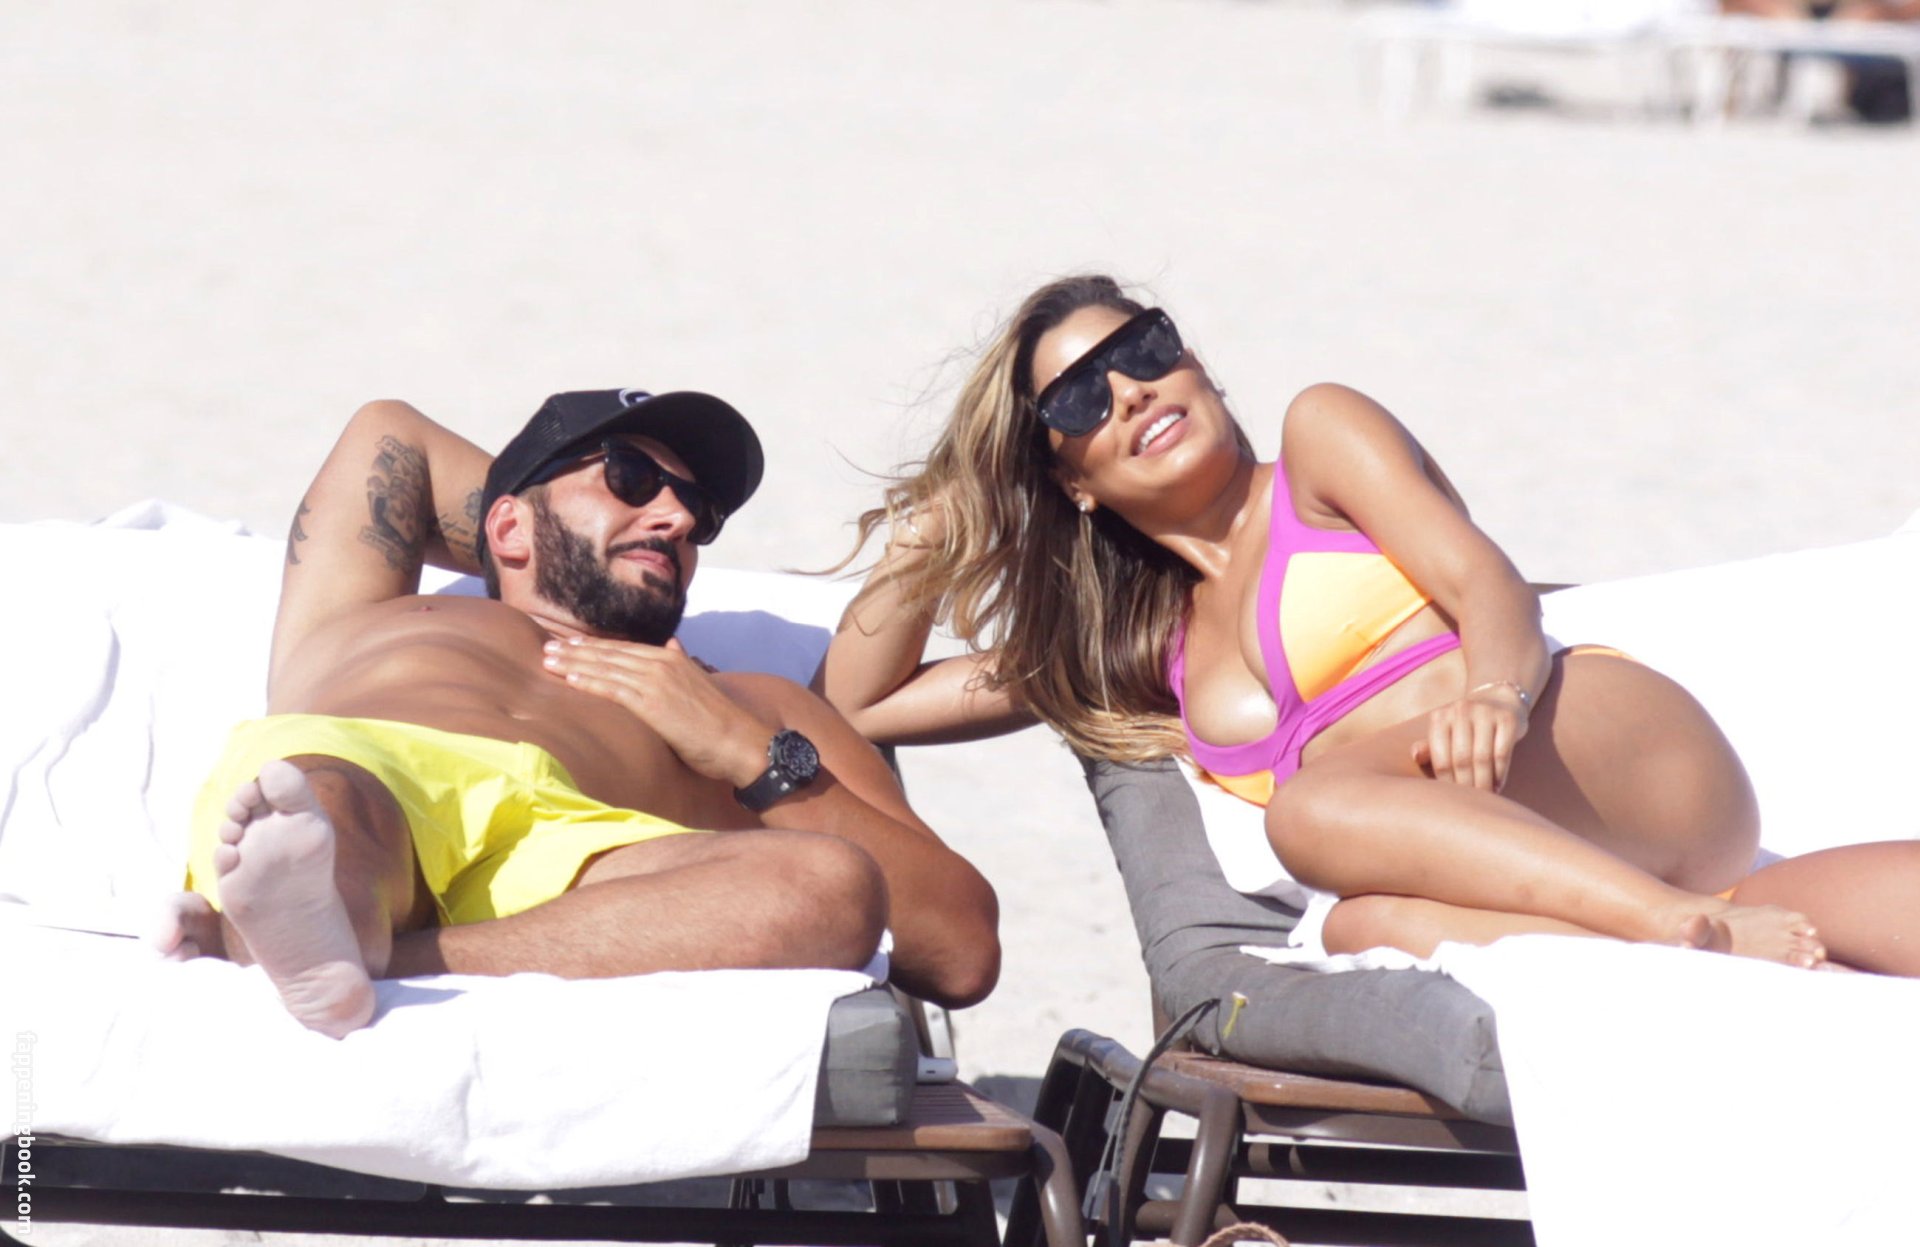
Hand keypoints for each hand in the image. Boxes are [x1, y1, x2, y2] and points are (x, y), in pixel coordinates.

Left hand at [543, 636, 772, 787]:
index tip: (570, 644)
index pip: (624, 649)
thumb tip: (673, 643)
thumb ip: (683, 663)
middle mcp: (662, 662)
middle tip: (546, 648)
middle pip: (609, 654)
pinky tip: (569, 680)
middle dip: (576, 651)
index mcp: (672, 658)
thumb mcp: (700, 682)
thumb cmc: (720, 721)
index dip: (594, 647)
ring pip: (606, 668)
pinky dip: (589, 681)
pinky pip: (613, 689)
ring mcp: (657, 681)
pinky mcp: (652, 703)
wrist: (740, 740)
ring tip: (548, 662)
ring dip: (574, 663)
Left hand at [1410, 683, 1529, 791]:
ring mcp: (1485, 712)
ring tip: (1485, 797)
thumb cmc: (1465, 726)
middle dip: (1466, 786)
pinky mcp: (1507, 718)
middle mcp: (1460, 710)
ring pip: (1482, 758)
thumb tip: (1415, 755)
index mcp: (1439, 716)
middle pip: (1461, 759)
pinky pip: (1502, 753)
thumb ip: (1430, 747)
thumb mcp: (1445, 733)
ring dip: (1484, 782)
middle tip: (1471, 802)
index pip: (1440, 758)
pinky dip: (1500, 774)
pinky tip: (1498, 785)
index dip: (1447, 783)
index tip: (1453, 800)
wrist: (1498, 701)